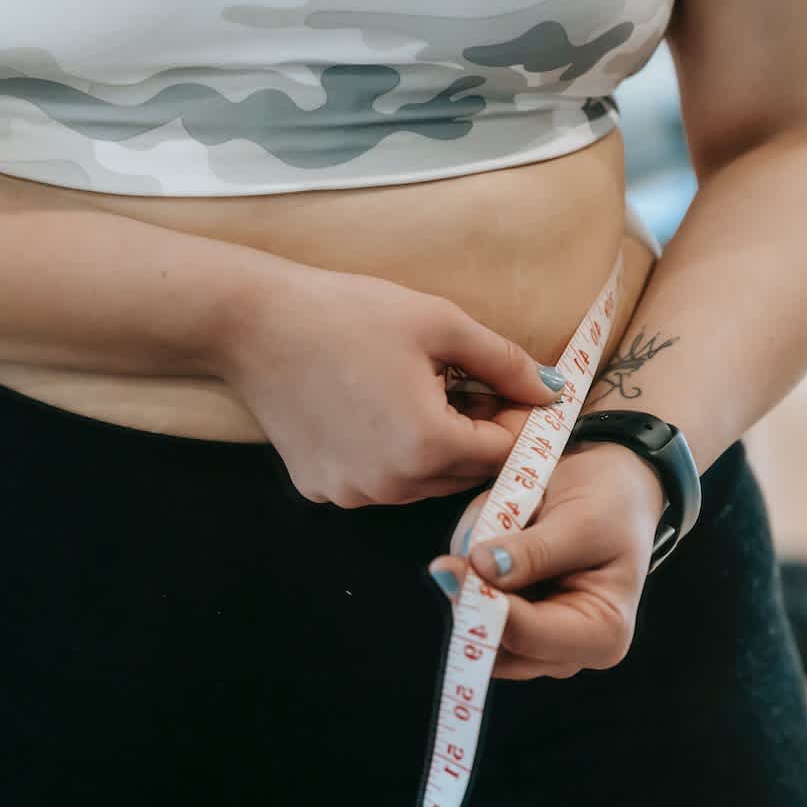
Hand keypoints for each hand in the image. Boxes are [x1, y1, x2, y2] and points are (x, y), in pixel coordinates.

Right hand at [220, 266, 564, 507]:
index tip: (508, 388)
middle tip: (460, 384)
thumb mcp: (439, 324)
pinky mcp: (320, 489)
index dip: (515, 420)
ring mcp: (351, 493)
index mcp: (428, 446)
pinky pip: (375, 481)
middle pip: (463, 474)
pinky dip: (385, 455)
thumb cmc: (347, 314)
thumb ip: (505, 362)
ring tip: (413, 393)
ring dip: (432, 448)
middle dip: (475, 435)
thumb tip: (552, 391)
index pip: (503, 453)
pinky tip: (368, 410)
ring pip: (420, 482)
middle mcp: (391, 485)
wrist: (254, 325)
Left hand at [428, 440, 665, 678]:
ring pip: (474, 626)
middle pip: (495, 646)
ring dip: (468, 579)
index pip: (529, 637)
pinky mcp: (511, 620)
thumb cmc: (612, 505)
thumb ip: (533, 551)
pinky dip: (469, 572)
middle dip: (471, 595)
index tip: (446, 568)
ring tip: (494, 530)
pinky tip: (493, 537)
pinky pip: (470, 604)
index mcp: (602, 634)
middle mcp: (567, 651)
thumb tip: (480, 568)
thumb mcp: (582, 522)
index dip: (484, 605)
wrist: (612, 487)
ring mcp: (536, 640)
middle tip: (454, 555)